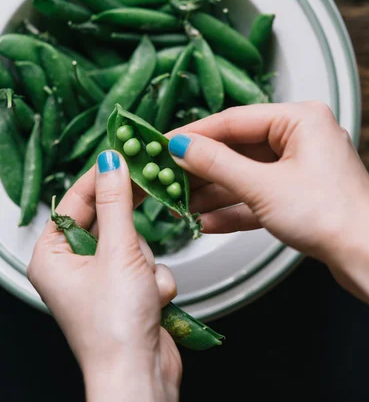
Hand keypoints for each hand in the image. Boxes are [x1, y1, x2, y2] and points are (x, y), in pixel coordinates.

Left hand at [28, 152, 181, 401]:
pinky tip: (153, 300)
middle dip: (129, 229)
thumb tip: (111, 162)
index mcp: (53, 256)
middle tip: (150, 187)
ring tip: (144, 285)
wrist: (142, 378)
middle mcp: (73, 266)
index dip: (100, 176)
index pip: (75, 200)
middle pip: (108, 219)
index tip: (123, 150)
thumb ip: (117, 203)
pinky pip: (146, 264)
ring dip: (146, 261)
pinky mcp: (126, 291)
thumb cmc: (116, 327)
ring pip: (133, 242)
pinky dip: (155, 279)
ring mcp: (101, 279)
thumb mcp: (118, 252)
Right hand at [167, 102, 368, 318]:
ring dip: (214, 192)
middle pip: (238, 148)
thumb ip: (217, 164)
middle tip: (169, 177)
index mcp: (300, 119)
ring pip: (246, 174)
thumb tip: (181, 147)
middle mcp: (301, 137)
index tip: (164, 144)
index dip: (196, 134)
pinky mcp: (299, 194)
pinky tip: (205, 220)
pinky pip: (258, 195)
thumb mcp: (262, 187)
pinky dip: (234, 208)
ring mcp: (301, 167)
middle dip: (203, 169)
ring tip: (181, 204)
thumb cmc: (332, 215)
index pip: (234, 120)